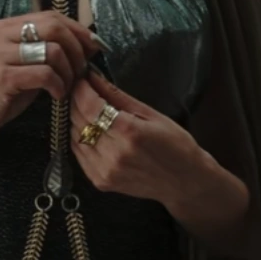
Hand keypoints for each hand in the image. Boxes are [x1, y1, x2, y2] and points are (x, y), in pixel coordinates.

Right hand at [0, 10, 95, 151]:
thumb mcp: (23, 68)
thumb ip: (46, 53)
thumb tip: (87, 44)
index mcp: (5, 27)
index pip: (52, 15)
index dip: (78, 30)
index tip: (95, 47)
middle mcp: (0, 34)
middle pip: (55, 27)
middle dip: (77, 49)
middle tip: (82, 71)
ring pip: (53, 50)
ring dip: (69, 72)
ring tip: (67, 88)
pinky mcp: (2, 76)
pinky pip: (45, 73)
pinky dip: (58, 86)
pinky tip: (56, 96)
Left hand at [70, 71, 201, 208]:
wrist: (185, 182)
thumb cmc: (175, 144)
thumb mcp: (151, 113)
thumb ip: (117, 96)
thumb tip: (94, 78)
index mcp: (129, 133)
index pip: (91, 106)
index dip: (81, 89)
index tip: (81, 78)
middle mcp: (114, 154)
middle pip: (80, 120)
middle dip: (77, 101)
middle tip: (82, 90)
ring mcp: (105, 171)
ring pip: (75, 136)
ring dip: (76, 119)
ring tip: (87, 108)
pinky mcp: (101, 182)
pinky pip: (79, 154)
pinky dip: (80, 138)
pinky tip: (90, 129)